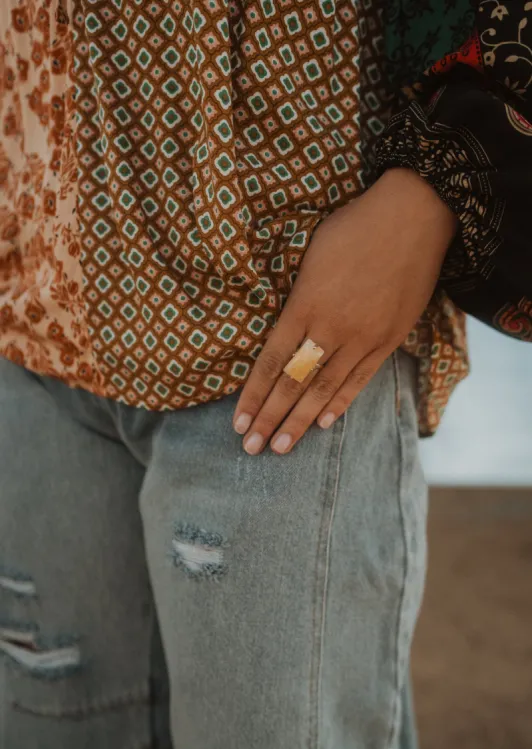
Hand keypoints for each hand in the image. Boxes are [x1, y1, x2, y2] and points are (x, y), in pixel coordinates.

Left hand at [232, 168, 456, 454]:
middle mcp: (331, 327)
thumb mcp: (311, 257)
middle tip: (250, 448)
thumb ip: (297, 299)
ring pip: (325, 389)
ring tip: (281, 448)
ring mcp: (363, 336)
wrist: (413, 216)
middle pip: (294, 383)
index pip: (272, 362)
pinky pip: (360, 379)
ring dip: (300, 421)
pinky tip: (324, 424)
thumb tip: (286, 330)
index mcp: (305, 304)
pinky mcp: (389, 338)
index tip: (238, 422)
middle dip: (270, 418)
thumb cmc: (354, 227)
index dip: (253, 395)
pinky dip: (341, 402)